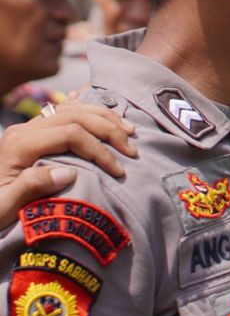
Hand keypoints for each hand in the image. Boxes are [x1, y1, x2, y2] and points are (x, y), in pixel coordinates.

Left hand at [0, 102, 135, 227]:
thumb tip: (68, 174)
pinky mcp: (36, 130)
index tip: (118, 170)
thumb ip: (31, 188)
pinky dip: (92, 113)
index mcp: (19, 144)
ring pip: (75, 109)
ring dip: (105, 119)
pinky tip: (109, 118)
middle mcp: (25, 129)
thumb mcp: (4, 207)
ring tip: (129, 133)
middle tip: (131, 151)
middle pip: (76, 116)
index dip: (99, 149)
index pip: (70, 134)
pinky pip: (68, 111)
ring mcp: (30, 127)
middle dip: (108, 131)